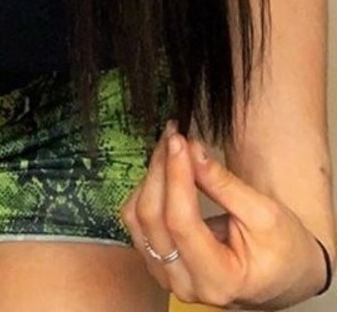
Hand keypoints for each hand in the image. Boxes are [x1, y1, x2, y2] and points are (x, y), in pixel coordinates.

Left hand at [121, 121, 329, 308]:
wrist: (285, 277)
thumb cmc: (284, 249)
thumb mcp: (265, 215)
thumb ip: (224, 185)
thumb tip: (192, 150)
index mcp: (220, 280)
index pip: (181, 223)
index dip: (176, 176)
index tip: (179, 140)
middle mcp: (187, 285)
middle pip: (153, 218)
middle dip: (160, 170)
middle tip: (173, 136)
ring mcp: (168, 278)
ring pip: (138, 219)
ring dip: (150, 177)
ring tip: (170, 149)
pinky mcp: (159, 264)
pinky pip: (137, 223)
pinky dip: (145, 191)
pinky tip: (164, 171)